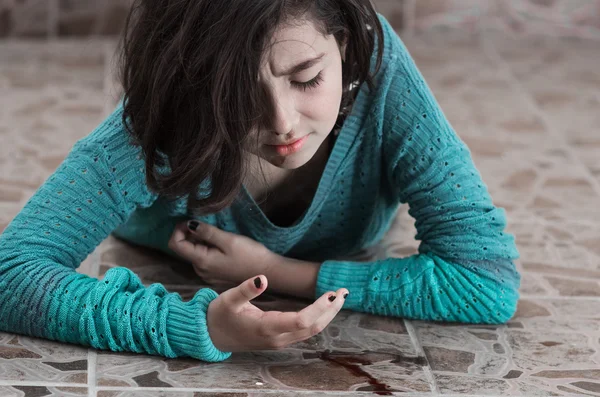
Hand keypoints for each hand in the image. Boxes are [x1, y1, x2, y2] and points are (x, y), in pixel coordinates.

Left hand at [168, 220, 278, 286]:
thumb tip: (188, 224)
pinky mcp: (214, 273)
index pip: (175, 244)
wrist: (268, 272)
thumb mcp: (228, 240)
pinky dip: (207, 247)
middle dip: (191, 233)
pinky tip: (223, 244)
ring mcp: (206, 273)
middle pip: (184, 248)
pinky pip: (203, 257)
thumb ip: (206, 232)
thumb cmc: (250, 255)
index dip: (179, 229)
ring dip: (201, 240)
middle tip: (209, 225)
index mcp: (201, 261)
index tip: (192, 220)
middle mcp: (199, 270)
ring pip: (194, 252)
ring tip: (219, 235)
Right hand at [207, 274, 348, 351]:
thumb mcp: (227, 298)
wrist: (210, 336)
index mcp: (266, 328)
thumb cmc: (218, 316)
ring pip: (311, 330)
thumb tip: (262, 278)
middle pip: (313, 327)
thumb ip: (245, 289)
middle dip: (331, 310)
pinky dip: (318, 317)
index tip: (332, 293)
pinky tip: (324, 306)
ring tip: (340, 296)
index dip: (319, 308)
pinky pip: (305, 330)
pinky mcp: (279, 339)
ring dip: (328, 314)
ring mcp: (279, 341)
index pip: (301, 321)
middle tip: (344, 290)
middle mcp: (276, 338)